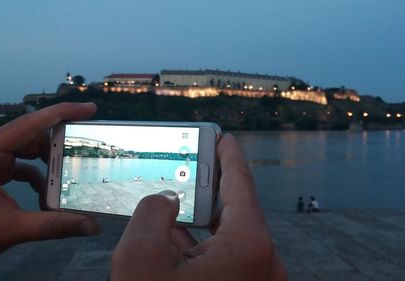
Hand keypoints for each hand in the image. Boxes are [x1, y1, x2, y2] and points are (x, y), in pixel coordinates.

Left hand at [0, 102, 99, 261]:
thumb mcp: (10, 228)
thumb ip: (52, 226)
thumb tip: (92, 227)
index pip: (29, 124)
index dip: (61, 113)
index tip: (89, 109)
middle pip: (30, 135)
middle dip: (58, 142)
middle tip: (86, 145)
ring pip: (25, 150)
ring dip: (47, 163)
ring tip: (70, 172)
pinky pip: (19, 166)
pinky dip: (36, 177)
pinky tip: (47, 195)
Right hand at [111, 134, 286, 280]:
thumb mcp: (140, 256)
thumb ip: (152, 212)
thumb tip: (165, 200)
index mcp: (248, 245)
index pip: (241, 185)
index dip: (230, 155)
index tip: (225, 138)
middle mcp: (264, 261)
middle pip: (236, 211)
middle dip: (211, 188)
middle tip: (196, 164)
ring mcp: (258, 278)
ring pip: (231, 237)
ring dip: (205, 221)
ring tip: (180, 202)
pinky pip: (229, 258)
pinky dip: (206, 247)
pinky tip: (179, 239)